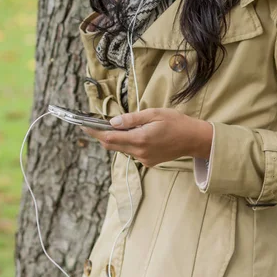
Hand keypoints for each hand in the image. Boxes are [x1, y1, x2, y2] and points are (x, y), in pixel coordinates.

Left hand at [80, 108, 212, 166]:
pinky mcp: (148, 162)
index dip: (95, 132)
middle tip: (91, 125)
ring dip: (114, 139)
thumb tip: (113, 122)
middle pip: (112, 145)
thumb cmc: (176, 122)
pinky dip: (126, 143)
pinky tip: (130, 134)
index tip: (83, 126)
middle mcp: (140, 152)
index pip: (110, 137)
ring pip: (121, 149)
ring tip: (111, 127)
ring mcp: (144, 159)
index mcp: (140, 139)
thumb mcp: (154, 114)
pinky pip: (131, 152)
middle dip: (101, 136)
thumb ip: (132, 119)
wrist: (193, 139)